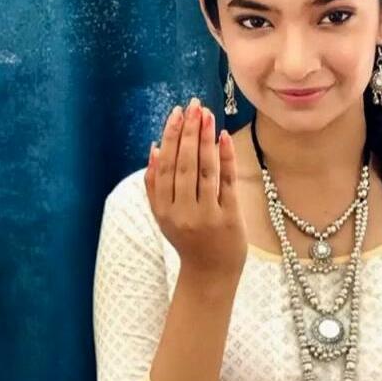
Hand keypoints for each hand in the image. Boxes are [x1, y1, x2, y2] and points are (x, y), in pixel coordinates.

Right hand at [144, 97, 247, 279]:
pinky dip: (225, 158)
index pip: (165, 166)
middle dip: (188, 132)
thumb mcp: (163, 217)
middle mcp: (182, 211)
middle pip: (184, 164)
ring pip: (204, 170)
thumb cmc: (187, 240)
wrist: (210, 274)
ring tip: (208, 115)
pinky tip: (223, 137)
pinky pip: (226, 182)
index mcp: (164, 209)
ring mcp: (206, 214)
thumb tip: (153, 150)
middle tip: (194, 106)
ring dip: (205, 139)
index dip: (170, 137)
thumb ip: (154, 186)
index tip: (176, 113)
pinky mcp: (228, 217)